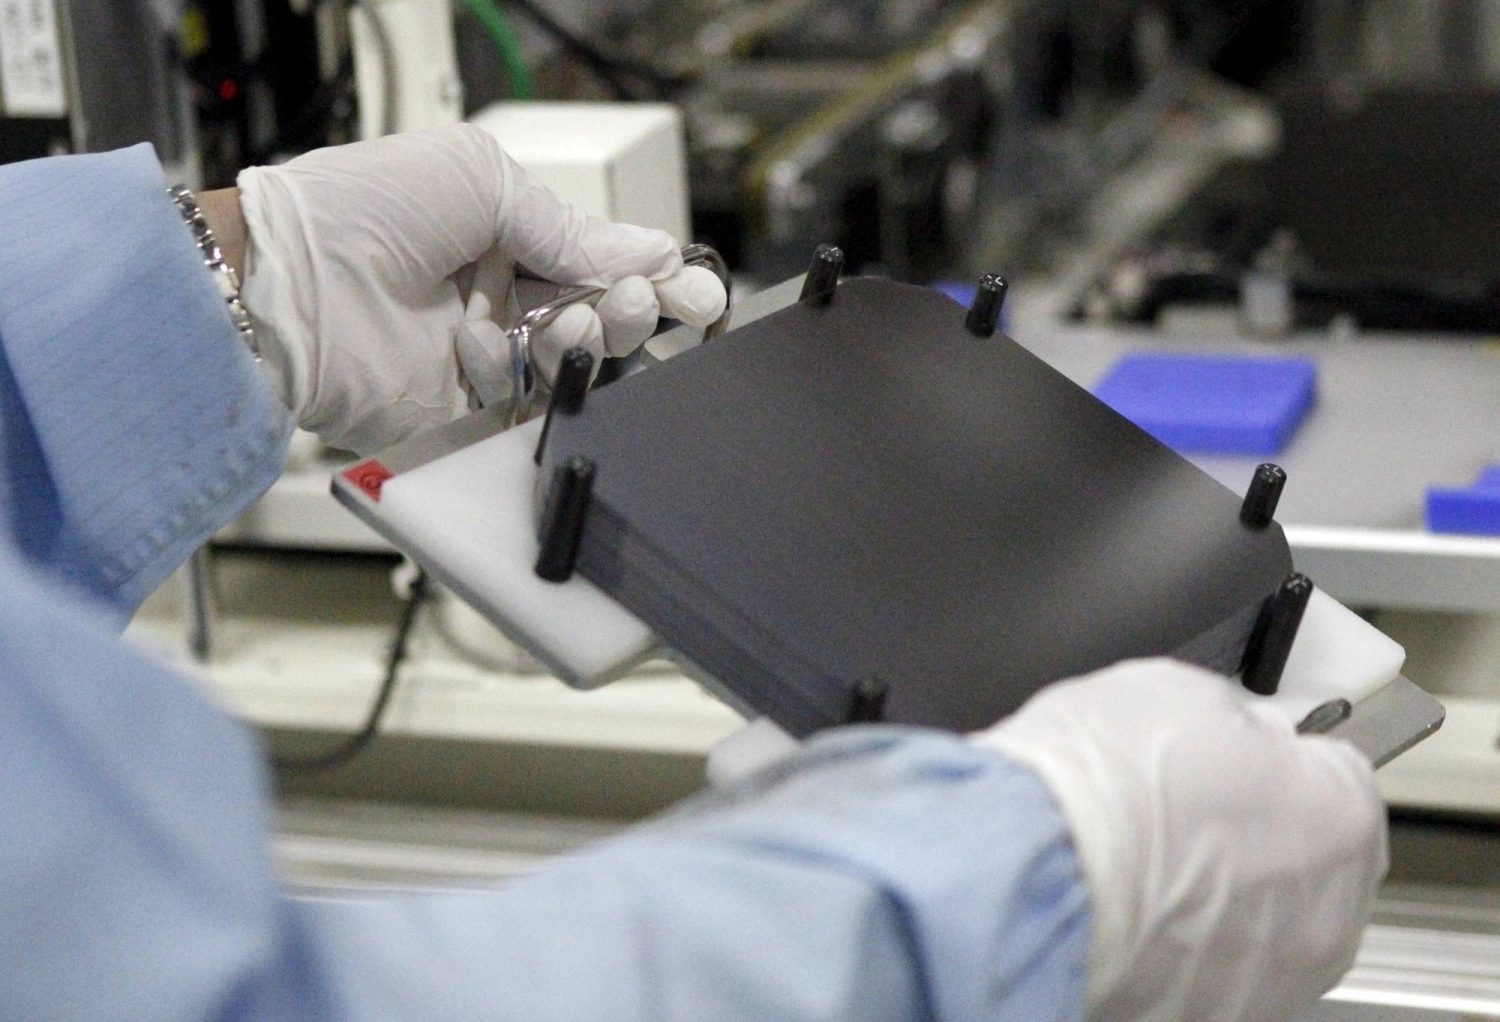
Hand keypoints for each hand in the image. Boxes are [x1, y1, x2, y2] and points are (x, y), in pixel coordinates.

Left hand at [234, 124, 726, 453]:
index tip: (690, 289)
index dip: (646, 275)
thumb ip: (568, 226)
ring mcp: (480, 352)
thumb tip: (648, 250)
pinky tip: (493, 344)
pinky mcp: (460, 408)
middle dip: (626, 308)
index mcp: (501, 235)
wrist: (286, 283)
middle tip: (634, 301)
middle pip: (593, 313)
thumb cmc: (362, 211)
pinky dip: (519, 372)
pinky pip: (521, 402)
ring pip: (569, 360)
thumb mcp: (481, 182)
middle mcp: (495, 294)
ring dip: (589, 337)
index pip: (594, 258)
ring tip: (582, 316)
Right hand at [972, 658, 1385, 1021]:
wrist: (1029, 869)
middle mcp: (1329, 910)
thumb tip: (1225, 730)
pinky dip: (1175, 949)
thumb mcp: (1175, 690)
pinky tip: (1125, 912)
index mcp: (1342, 816)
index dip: (1274, 759)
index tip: (1234, 757)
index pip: (1336, 776)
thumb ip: (1229, 718)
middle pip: (1309, 862)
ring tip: (1144, 866)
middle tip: (1182, 813)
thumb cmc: (1102, 782)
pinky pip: (1208, 972)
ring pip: (1261, 928)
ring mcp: (1274, 978)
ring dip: (1220, 902)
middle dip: (1257, 837)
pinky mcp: (1211, 1017)